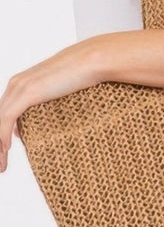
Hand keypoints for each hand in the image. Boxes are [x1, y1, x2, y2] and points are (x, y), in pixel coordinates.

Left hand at [0, 38, 98, 172]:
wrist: (90, 61)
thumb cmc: (82, 76)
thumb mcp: (60, 94)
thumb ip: (48, 104)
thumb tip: (47, 122)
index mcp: (22, 84)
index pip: (4, 112)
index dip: (2, 134)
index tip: (5, 152)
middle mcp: (16, 84)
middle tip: (1, 164)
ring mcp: (20, 88)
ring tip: (1, 165)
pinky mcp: (26, 93)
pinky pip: (6, 119)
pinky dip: (2, 136)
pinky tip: (5, 150)